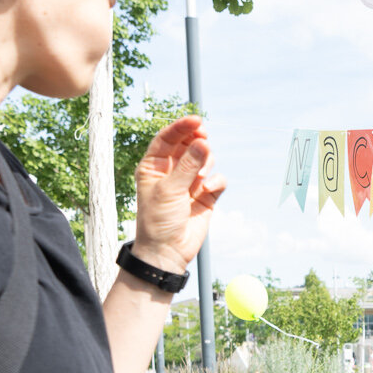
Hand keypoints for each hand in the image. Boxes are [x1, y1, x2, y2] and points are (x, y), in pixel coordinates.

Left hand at [129, 116, 227, 275]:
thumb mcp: (169, 190)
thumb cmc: (158, 221)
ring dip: (206, 163)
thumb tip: (203, 142)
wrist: (167, 252)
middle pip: (188, 144)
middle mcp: (172, 171)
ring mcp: (190, 182)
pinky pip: (217, 179)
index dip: (182, 127)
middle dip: (197, 141)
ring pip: (205, 159)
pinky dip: (215, 181)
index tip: (197, 120)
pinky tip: (207, 190)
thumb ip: (188, 165)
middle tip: (204, 140)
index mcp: (154, 166)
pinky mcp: (206, 196)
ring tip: (201, 179)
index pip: (168, 138)